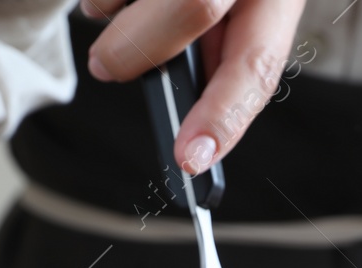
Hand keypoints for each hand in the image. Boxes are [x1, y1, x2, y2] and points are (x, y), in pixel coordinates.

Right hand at [81, 0, 304, 173]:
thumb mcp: (243, 16)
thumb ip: (220, 57)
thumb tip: (188, 119)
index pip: (257, 63)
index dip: (224, 115)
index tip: (190, 157)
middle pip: (198, 3)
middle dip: (139, 48)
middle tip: (105, 67)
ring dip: (108, 7)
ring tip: (108, 10)